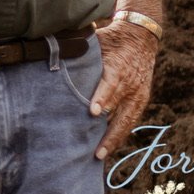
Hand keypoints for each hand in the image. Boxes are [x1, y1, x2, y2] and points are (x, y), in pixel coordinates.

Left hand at [90, 23, 158, 160]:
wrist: (141, 36)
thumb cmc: (111, 40)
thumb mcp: (97, 41)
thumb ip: (78, 51)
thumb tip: (51, 54)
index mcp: (117, 68)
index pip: (109, 85)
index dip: (101, 98)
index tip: (92, 112)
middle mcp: (130, 85)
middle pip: (120, 113)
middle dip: (108, 133)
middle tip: (96, 152)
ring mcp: (138, 95)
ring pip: (126, 122)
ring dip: (114, 140)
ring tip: (99, 156)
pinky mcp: (141, 100)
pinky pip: (131, 121)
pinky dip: (120, 135)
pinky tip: (108, 148)